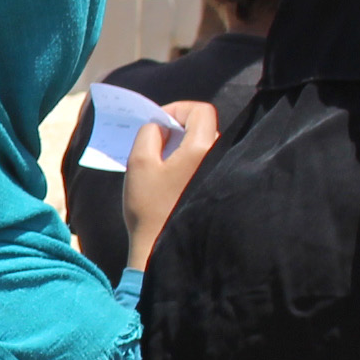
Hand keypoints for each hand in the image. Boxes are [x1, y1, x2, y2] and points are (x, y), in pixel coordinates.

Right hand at [122, 101, 221, 268]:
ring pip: (204, 146)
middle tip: (155, 142)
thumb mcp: (138, 162)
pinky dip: (188, 163)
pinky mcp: (215, 190)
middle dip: (178, 128)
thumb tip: (161, 126)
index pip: (200, 111)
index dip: (176, 109)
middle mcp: (220, 159)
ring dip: (182, 147)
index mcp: (203, 149)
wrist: (159, 249)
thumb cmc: (149, 207)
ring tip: (160, 163)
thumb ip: (149, 133)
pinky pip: (205, 164)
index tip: (158, 124)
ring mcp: (220, 176)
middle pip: (203, 128)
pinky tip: (170, 179)